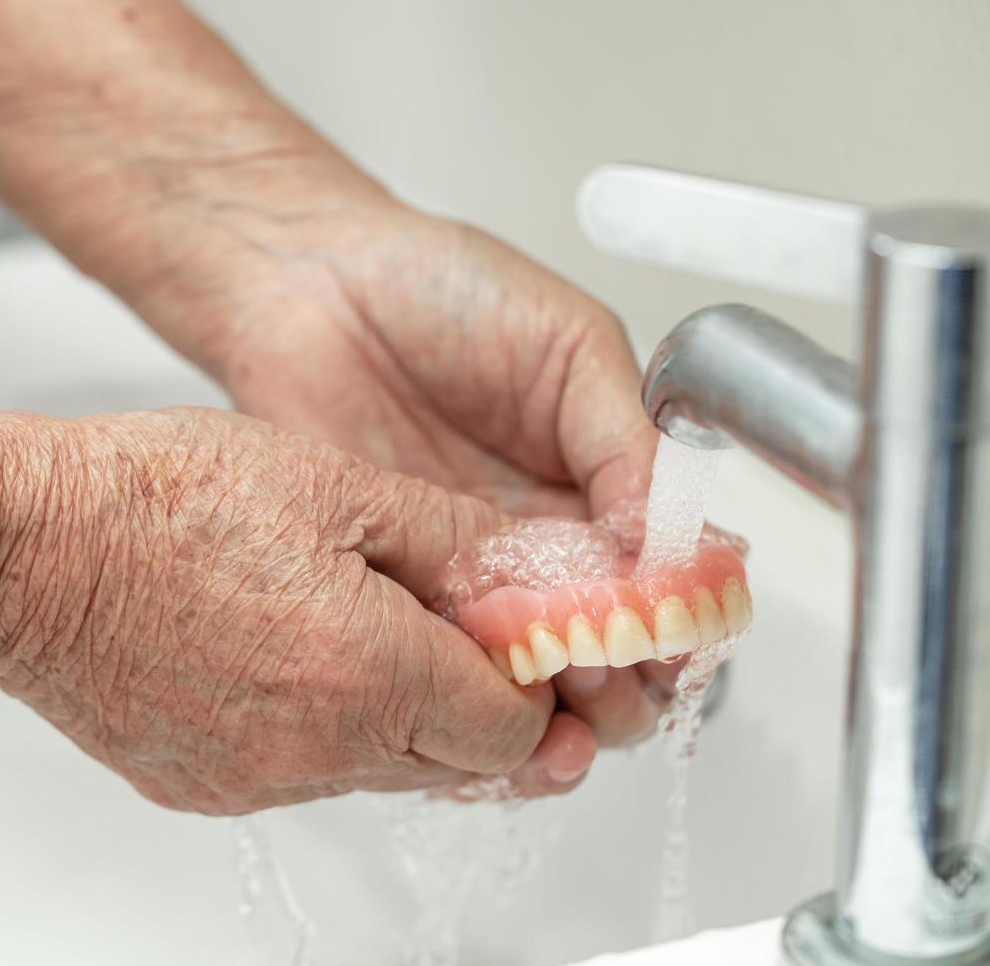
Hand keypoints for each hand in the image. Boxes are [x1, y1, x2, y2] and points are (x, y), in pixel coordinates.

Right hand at [0, 407, 594, 813]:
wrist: (20, 550)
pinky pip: (301, 775)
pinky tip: (282, 652)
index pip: (510, 731)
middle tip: (446, 629)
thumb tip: (512, 573)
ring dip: (394, 715)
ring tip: (350, 625)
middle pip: (453, 765)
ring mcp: (257, 781)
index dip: (528, 683)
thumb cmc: (155, 501)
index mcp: (370, 673)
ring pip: (378, 773)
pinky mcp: (205, 789)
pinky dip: (319, 728)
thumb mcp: (332, 482)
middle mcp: (320, 750)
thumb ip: (446, 537)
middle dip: (470, 704)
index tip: (512, 638)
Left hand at [134, 199, 674, 758]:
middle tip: (608, 672)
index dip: (680, 616)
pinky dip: (473, 700)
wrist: (310, 287)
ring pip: (537, 674)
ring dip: (558, 702)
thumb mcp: (566, 342)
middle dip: (628, 677)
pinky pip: (448, 667)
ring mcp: (472, 573)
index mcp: (601, 480)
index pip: (667, 576)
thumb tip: (672, 536)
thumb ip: (624, 437)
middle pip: (614, 646)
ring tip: (553, 693)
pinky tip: (483, 699)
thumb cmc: (438, 288)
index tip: (672, 631)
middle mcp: (544, 540)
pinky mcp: (401, 592)